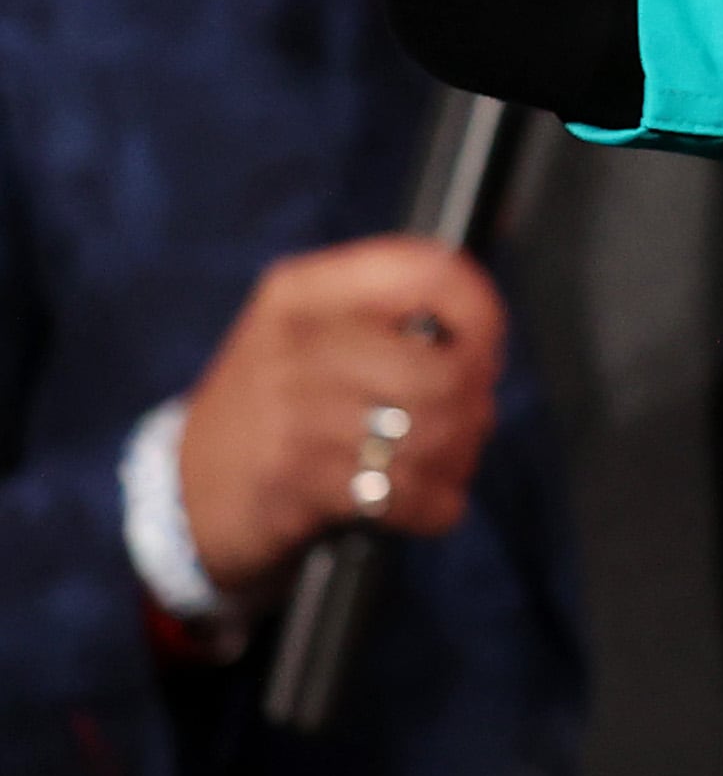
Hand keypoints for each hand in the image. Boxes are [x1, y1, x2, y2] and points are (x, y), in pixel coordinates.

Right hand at [173, 237, 506, 592]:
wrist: (182, 492)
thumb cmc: (274, 407)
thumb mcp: (307, 334)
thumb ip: (389, 315)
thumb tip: (485, 329)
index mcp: (304, 290)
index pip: (425, 271)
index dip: (479, 311)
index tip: (488, 347)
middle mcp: (295, 341)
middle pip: (444, 368)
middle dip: (476, 404)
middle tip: (470, 421)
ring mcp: (290, 411)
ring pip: (431, 431)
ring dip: (459, 456)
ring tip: (449, 462)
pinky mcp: (293, 480)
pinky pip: (403, 491)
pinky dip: (435, 504)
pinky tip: (430, 504)